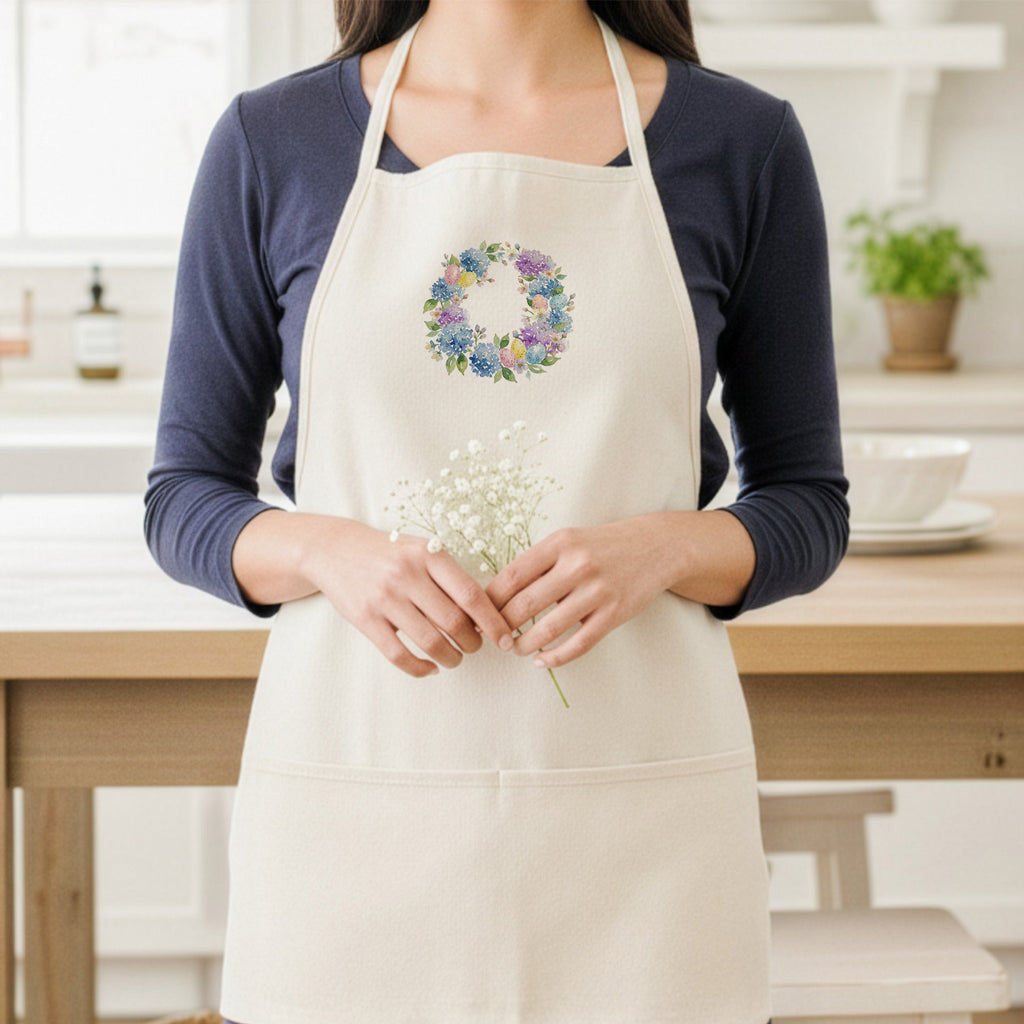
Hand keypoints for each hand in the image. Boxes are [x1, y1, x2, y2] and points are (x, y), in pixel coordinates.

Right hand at [302, 520, 514, 677]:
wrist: (336, 549)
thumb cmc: (391, 554)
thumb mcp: (423, 551)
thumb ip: (450, 578)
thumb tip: (485, 616)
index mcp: (429, 555)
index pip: (471, 595)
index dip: (493, 622)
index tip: (506, 639)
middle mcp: (408, 574)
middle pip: (454, 622)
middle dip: (472, 642)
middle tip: (474, 647)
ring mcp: (385, 598)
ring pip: (431, 642)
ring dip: (451, 658)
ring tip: (454, 658)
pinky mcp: (365, 619)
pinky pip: (399, 655)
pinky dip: (420, 668)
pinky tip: (430, 667)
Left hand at [484, 517, 675, 670]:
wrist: (656, 546)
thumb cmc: (602, 546)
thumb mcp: (568, 541)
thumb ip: (537, 564)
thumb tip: (495, 595)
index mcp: (559, 544)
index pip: (511, 577)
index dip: (488, 601)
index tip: (477, 615)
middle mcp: (577, 565)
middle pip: (524, 605)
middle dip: (502, 627)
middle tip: (493, 638)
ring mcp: (597, 591)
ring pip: (548, 629)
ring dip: (524, 645)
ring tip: (515, 649)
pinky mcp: (614, 613)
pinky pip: (578, 644)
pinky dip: (555, 657)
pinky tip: (542, 660)